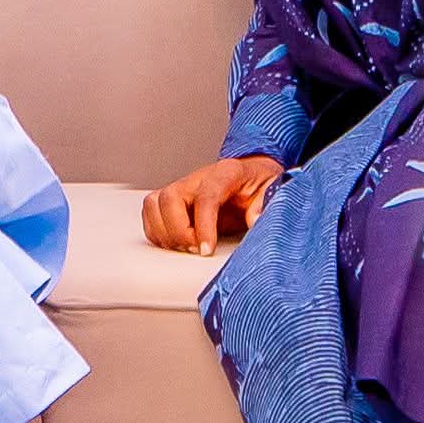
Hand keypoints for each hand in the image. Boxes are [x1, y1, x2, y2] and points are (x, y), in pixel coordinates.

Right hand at [142, 155, 283, 254]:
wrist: (251, 177)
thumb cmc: (259, 183)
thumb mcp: (272, 189)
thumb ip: (265, 203)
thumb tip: (256, 219)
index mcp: (226, 172)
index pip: (206, 196)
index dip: (203, 225)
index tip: (206, 249)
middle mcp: (198, 178)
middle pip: (170, 197)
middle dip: (178, 231)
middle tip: (197, 249)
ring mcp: (183, 188)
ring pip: (154, 204)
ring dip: (164, 232)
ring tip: (187, 247)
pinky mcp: (174, 201)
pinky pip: (151, 214)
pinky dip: (158, 233)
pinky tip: (177, 243)